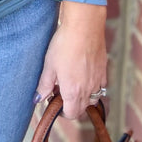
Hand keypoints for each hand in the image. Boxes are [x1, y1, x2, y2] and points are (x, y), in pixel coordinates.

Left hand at [35, 0, 106, 118]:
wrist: (84, 27)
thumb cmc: (64, 45)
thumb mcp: (49, 66)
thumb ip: (44, 85)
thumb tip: (37, 99)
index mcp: (73, 92)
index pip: (71, 114)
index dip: (62, 111)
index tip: (54, 101)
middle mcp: (88, 90)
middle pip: (82, 109)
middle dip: (71, 105)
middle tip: (60, 90)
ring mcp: (98, 80)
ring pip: (93, 98)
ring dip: (83, 97)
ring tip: (72, 82)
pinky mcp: (104, 70)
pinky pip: (100, 86)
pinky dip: (92, 86)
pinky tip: (83, 73)